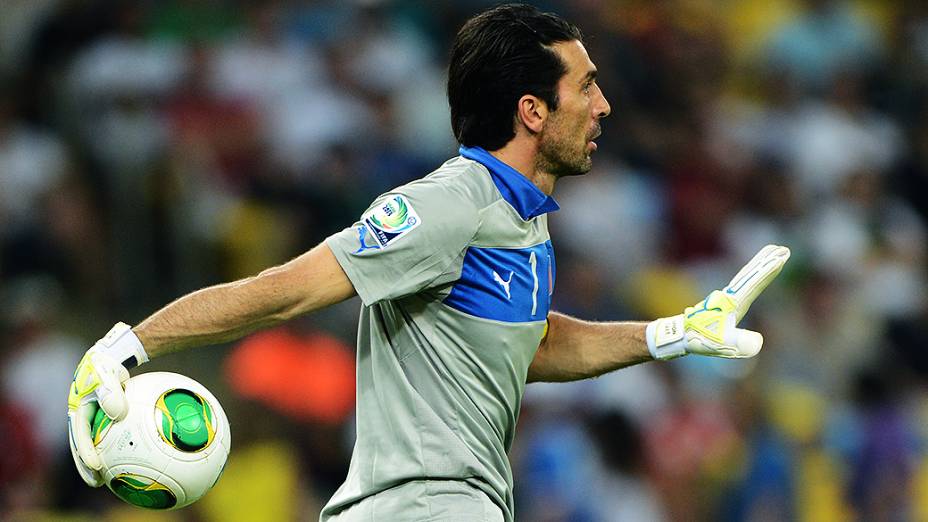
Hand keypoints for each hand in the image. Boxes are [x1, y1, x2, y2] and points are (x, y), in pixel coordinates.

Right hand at [68, 322, 148, 485]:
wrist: (115, 354)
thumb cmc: (110, 364)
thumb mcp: (108, 377)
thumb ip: (111, 395)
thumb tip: (118, 414)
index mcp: (77, 408)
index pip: (79, 436)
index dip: (85, 453)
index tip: (96, 466)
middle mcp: (81, 414)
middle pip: (82, 444)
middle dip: (88, 464)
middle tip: (97, 482)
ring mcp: (92, 414)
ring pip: (95, 441)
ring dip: (101, 458)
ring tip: (111, 476)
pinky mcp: (104, 414)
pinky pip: (109, 432)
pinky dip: (117, 443)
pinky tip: (133, 454)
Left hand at [646, 245, 790, 359]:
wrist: (678, 335)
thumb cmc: (699, 339)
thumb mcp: (721, 344)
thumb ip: (739, 342)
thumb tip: (758, 343)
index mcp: (733, 301)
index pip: (754, 282)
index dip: (768, 269)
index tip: (782, 255)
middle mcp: (730, 296)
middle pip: (750, 274)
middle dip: (766, 261)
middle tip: (781, 248)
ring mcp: (726, 298)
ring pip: (745, 276)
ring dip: (759, 265)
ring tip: (771, 254)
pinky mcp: (723, 303)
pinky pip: (741, 284)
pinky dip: (750, 276)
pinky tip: (752, 277)